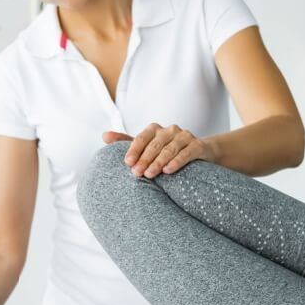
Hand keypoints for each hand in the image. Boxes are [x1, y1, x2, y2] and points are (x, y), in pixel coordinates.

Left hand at [102, 124, 217, 178]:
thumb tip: (104, 136)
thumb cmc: (167, 150)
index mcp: (155, 129)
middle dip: (144, 159)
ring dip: (158, 162)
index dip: (134, 150)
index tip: (127, 163)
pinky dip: (177, 161)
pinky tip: (168, 170)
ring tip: (150, 174)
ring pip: (170, 149)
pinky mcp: (198, 146)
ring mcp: (185, 136)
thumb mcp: (147, 146)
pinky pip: (186, 153)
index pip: (142, 138)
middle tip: (136, 173)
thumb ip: (126, 142)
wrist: (200, 152)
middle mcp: (170, 130)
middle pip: (155, 144)